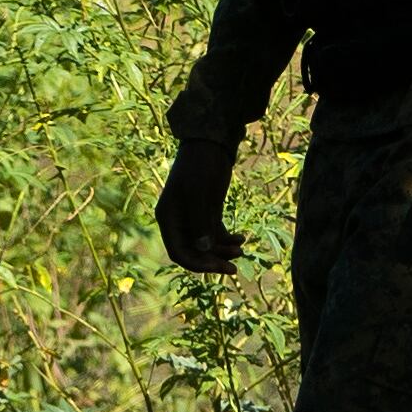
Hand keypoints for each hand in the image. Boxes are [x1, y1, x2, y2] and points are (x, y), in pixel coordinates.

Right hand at [157, 135, 245, 272]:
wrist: (212, 143)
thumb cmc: (202, 165)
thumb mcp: (200, 193)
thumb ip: (200, 221)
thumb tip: (202, 249)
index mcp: (169, 217)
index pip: (179, 252)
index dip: (197, 264)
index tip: (219, 267)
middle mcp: (178, 221)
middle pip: (193, 252)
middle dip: (213, 260)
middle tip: (234, 268)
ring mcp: (193, 216)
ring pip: (206, 245)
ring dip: (222, 250)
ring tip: (242, 248)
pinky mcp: (207, 211)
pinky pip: (215, 234)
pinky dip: (227, 239)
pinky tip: (242, 238)